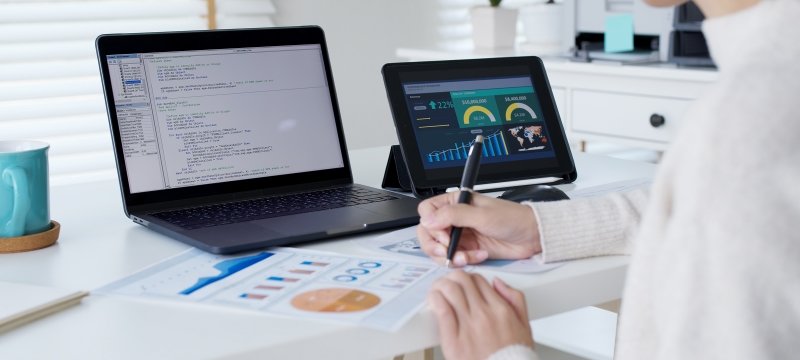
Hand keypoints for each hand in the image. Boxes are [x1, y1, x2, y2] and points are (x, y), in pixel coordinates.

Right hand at [417, 192, 540, 266]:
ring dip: (449, 256)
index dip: (431, 225)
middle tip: (448, 251)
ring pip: (437, 248)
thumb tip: (429, 219)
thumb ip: (454, 215)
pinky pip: (453, 259)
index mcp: (455, 202)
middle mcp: (454, 218)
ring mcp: (459, 235)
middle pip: (427, 232)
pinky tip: (477, 256)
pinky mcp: (467, 249)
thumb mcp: (482, 215)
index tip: (445, 234)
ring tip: (465, 257)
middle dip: (435, 245)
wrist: (531, 236)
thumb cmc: (512, 219)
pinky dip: (462, 261)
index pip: (427, 211)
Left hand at [428, 271, 533, 359]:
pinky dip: (435, 299)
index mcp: (501, 310)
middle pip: (462, 281)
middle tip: (447, 283)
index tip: (463, 283)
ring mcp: (468, 326)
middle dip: (452, 278)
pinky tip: (433, 300)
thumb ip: (515, 299)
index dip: (468, 278)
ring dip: (440, 285)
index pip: (478, 280)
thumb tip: (498, 282)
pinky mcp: (454, 340)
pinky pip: (442, 311)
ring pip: (450, 290)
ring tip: (437, 290)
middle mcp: (484, 314)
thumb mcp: (524, 326)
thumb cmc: (513, 357)